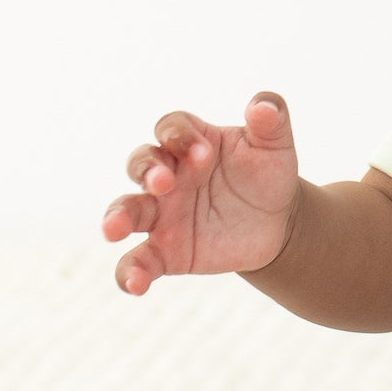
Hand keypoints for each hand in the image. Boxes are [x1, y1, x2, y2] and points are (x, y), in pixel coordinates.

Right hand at [102, 94, 301, 294]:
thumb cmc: (268, 175)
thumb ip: (272, 120)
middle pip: (140, 164)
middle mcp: (168, 175)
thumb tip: (265, 106)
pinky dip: (129, 273)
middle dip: (147, 171)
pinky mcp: (165, 251)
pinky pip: (138, 261)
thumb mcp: (275, 146)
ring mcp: (162, 214)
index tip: (204, 154)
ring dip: (117, 217)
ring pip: (127, 210)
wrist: (277, 223)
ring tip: (115, 229)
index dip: (180, 137)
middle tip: (164, 182)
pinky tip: (135, 284)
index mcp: (191, 143)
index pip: (171, 128)